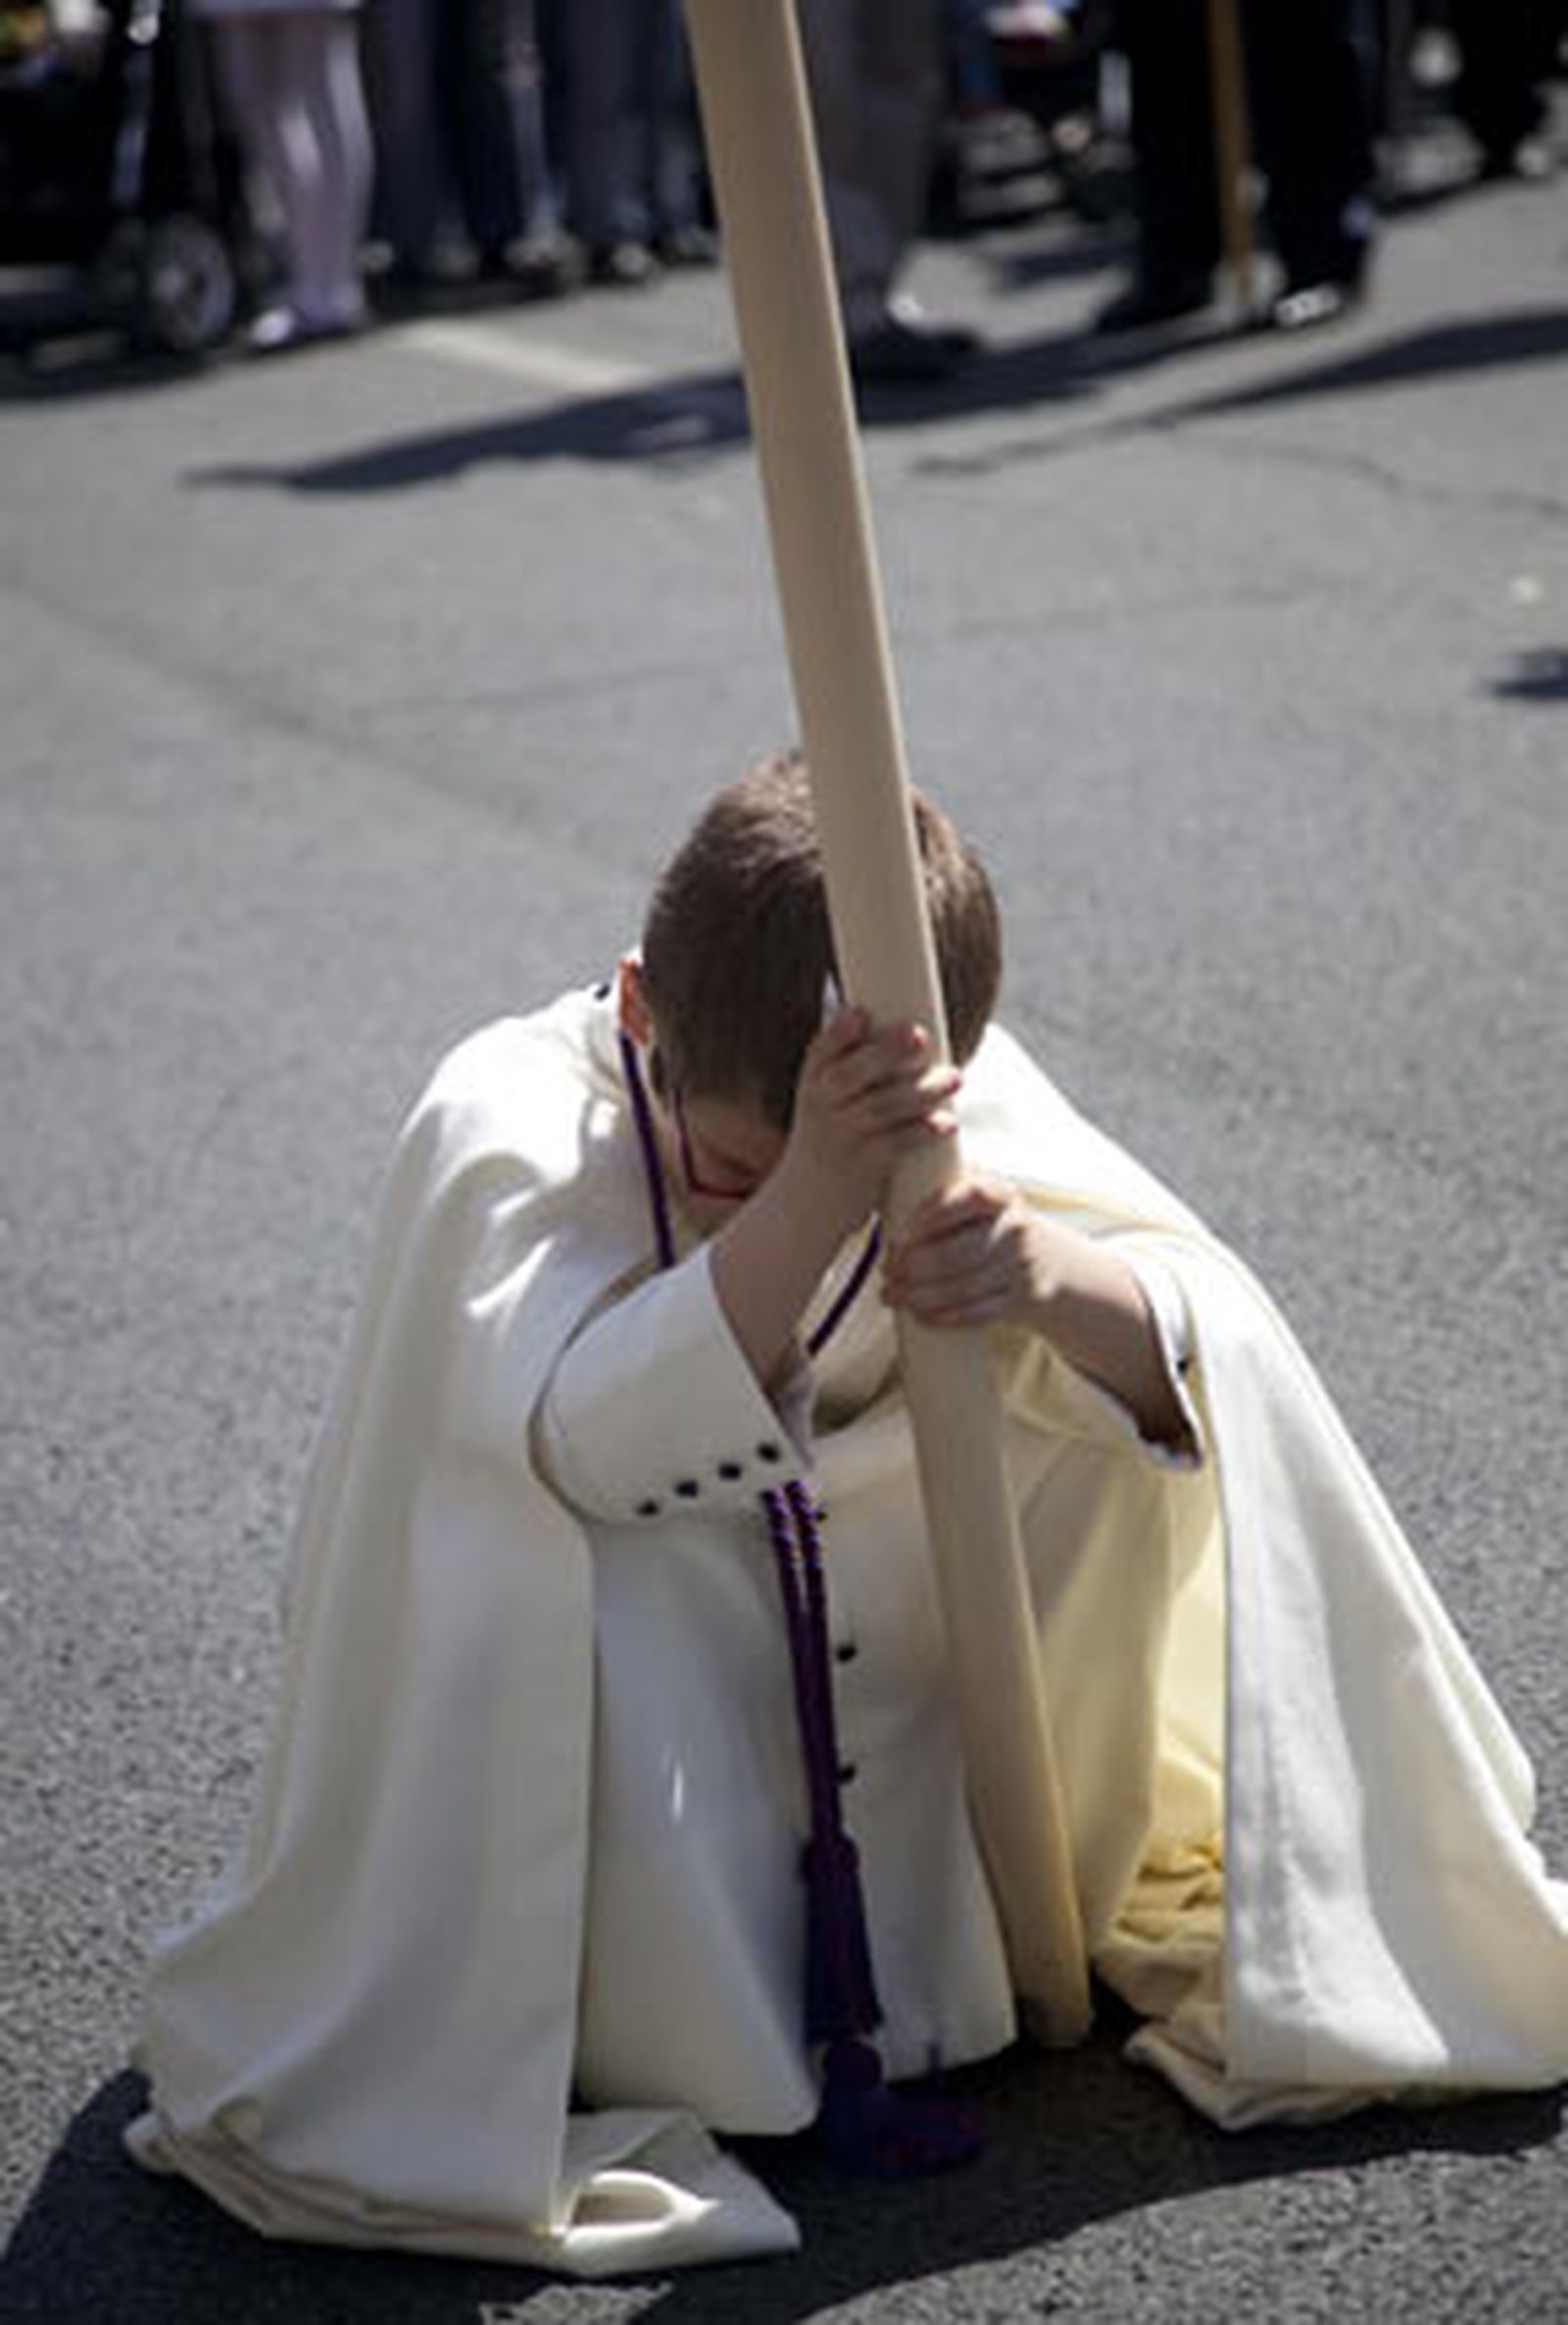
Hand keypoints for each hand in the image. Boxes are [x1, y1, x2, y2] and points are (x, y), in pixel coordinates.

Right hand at [772, 1009, 960, 1248]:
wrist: (806, 1206)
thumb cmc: (828, 1142)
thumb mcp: (826, 1104)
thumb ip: (858, 1070)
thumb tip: (911, 1031)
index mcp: (813, 1084)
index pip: (821, 1052)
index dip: (839, 1033)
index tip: (860, 1013)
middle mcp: (821, 1109)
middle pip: (852, 1074)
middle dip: (885, 1052)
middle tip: (919, 1033)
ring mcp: (841, 1138)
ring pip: (882, 1108)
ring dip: (922, 1091)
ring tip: (955, 1077)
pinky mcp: (862, 1167)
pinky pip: (895, 1145)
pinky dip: (922, 1131)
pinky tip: (947, 1122)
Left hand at [882, 1174, 1065, 1332]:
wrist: (1059, 1267)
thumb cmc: (1000, 1232)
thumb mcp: (986, 1206)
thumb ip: (948, 1205)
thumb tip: (884, 1216)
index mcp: (1003, 1196)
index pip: (967, 1196)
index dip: (928, 1215)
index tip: (899, 1232)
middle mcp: (1016, 1229)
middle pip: (955, 1252)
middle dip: (911, 1266)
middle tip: (886, 1273)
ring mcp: (1023, 1267)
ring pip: (961, 1286)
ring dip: (919, 1295)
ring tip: (891, 1295)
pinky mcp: (1024, 1300)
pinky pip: (977, 1312)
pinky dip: (944, 1315)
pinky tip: (919, 1314)